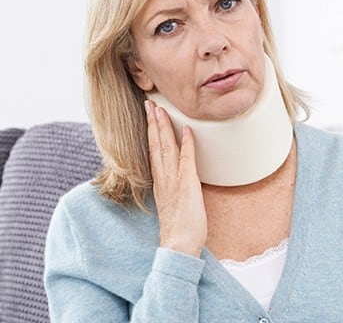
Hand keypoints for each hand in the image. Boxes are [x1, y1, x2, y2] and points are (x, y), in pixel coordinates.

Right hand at [145, 100, 206, 256]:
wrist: (178, 245)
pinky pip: (186, 160)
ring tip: (160, 108)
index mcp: (159, 182)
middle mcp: (163, 178)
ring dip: (164, 127)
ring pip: (166, 148)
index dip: (151, 132)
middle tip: (149, 102)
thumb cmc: (179, 228)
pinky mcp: (187, 185)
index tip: (149, 115)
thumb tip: (176, 179)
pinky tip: (187, 130)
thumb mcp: (171, 203)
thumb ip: (172, 188)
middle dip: (153, 122)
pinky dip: (187, 143)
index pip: (153, 151)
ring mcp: (174, 181)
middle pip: (155, 144)